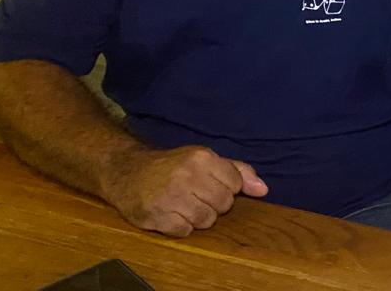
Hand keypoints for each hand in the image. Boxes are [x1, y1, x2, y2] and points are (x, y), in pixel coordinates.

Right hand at [102, 145, 268, 236]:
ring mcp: (170, 197)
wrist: (127, 172)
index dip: (226, 188)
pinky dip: (181, 227)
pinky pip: (185, 231)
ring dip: (198, 217)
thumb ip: (238, 171)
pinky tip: (171, 214)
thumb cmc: (173, 167)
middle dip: (214, 204)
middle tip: (196, 196)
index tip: (210, 185)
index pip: (236, 184)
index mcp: (201, 158)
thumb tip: (263, 190)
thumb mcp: (205, 159)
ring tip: (184, 205)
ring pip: (207, 220)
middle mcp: (186, 175)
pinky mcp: (156, 216)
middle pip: (224, 204)